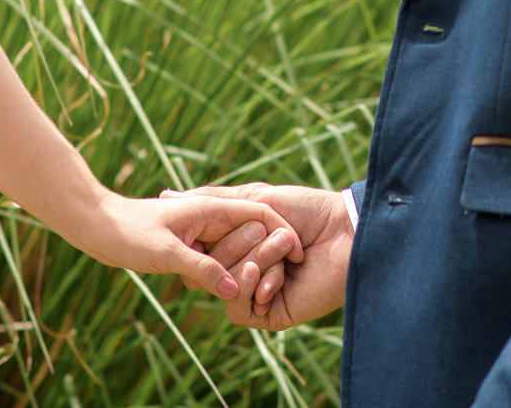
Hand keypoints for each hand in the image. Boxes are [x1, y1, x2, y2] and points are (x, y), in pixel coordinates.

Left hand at [80, 191, 300, 303]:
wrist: (97, 226)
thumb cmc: (128, 232)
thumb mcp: (166, 252)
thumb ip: (201, 268)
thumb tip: (232, 289)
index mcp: (211, 208)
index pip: (260, 215)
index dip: (283, 233)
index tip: (300, 256)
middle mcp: (210, 216)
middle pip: (252, 234)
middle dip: (267, 256)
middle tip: (276, 285)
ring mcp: (201, 231)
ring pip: (237, 249)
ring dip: (247, 267)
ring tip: (259, 292)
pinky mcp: (190, 245)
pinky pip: (219, 259)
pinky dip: (227, 272)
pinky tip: (228, 290)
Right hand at [177, 183, 352, 329]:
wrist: (345, 231)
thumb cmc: (306, 209)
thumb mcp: (254, 197)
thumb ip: (212, 199)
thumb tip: (166, 196)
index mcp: (241, 248)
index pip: (203, 252)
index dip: (204, 239)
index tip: (210, 222)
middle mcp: (247, 272)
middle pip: (211, 270)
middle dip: (238, 245)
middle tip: (268, 232)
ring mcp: (258, 294)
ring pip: (225, 288)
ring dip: (252, 263)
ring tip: (283, 249)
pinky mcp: (271, 315)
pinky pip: (240, 310)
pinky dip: (255, 287)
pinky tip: (277, 276)